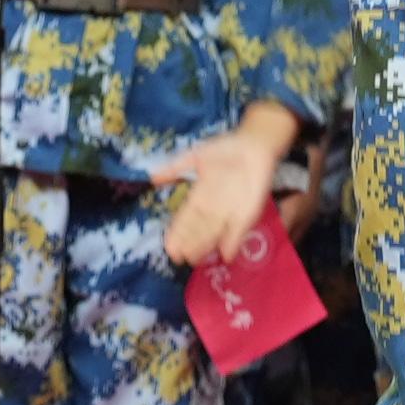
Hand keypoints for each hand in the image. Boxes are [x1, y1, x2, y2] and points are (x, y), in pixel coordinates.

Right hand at [153, 124, 284, 273]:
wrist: (253, 145)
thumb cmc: (224, 150)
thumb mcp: (195, 157)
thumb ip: (174, 168)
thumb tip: (150, 178)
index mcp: (199, 197)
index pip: (185, 220)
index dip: (177, 234)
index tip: (169, 247)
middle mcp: (213, 209)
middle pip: (198, 230)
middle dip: (189, 244)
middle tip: (180, 258)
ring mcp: (231, 212)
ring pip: (215, 233)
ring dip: (205, 246)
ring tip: (195, 259)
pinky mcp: (248, 212)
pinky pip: (239, 230)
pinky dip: (233, 242)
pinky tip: (226, 255)